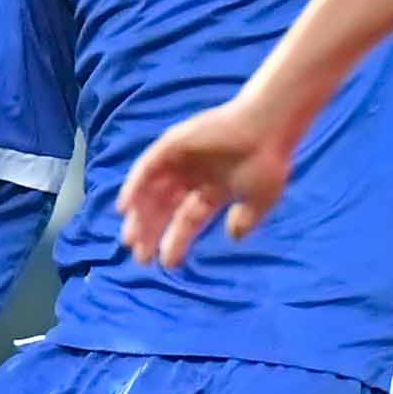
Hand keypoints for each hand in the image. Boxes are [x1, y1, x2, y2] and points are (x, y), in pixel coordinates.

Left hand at [117, 96, 301, 267]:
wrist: (268, 128)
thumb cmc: (268, 162)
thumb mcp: (260, 200)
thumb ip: (246, 220)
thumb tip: (233, 237)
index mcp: (213, 190)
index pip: (188, 220)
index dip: (176, 241)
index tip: (166, 264)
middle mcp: (193, 175)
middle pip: (165, 208)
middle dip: (152, 231)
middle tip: (140, 257)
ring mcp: (180, 159)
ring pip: (152, 190)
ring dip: (139, 214)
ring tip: (129, 240)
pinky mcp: (173, 144)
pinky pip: (146, 167)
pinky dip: (133, 187)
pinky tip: (124, 208)